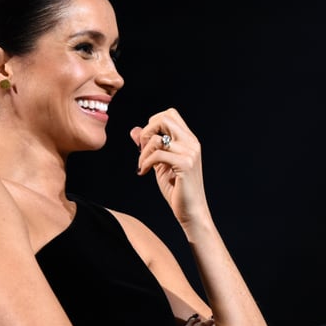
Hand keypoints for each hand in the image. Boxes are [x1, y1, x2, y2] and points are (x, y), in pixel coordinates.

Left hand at [129, 108, 207, 224]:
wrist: (191, 211)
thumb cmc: (177, 189)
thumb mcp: (159, 164)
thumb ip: (149, 147)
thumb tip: (134, 130)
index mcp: (188, 140)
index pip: (170, 114)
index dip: (153, 123)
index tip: (146, 142)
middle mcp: (192, 143)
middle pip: (164, 118)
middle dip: (147, 131)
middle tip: (142, 149)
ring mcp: (190, 153)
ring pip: (157, 138)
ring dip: (143, 152)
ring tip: (141, 165)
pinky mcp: (185, 165)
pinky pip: (157, 154)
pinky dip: (145, 162)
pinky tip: (142, 172)